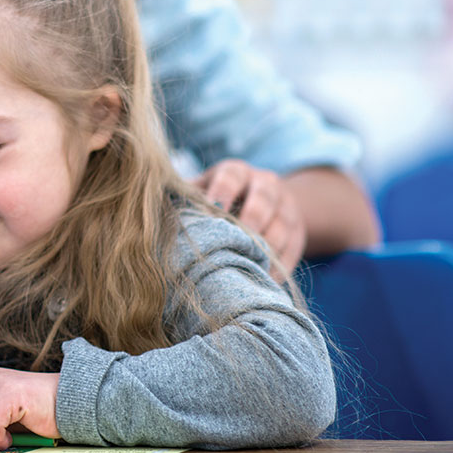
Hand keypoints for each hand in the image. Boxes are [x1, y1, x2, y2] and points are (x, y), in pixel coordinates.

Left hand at [196, 159, 302, 278]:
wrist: (262, 202)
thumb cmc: (218, 201)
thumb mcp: (203, 191)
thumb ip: (186, 200)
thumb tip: (154, 213)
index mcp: (236, 172)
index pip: (231, 176)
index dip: (222, 191)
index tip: (213, 209)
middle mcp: (265, 184)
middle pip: (263, 199)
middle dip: (251, 219)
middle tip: (238, 241)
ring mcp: (286, 208)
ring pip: (282, 225)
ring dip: (267, 247)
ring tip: (252, 265)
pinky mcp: (298, 232)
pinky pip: (293, 249)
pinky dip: (280, 265)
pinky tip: (265, 280)